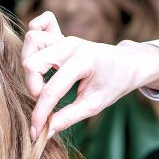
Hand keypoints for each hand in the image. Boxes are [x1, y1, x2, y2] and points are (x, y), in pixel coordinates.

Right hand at [22, 12, 158, 139]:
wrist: (128, 63)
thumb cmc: (114, 84)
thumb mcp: (94, 105)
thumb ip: (68, 118)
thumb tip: (45, 132)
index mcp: (83, 62)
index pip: (51, 90)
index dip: (40, 113)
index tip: (36, 130)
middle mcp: (71, 45)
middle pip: (32, 62)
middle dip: (32, 87)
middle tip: (45, 100)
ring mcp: (65, 37)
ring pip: (32, 41)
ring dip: (30, 65)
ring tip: (43, 82)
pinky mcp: (61, 35)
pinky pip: (39, 26)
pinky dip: (34, 38)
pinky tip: (41, 56)